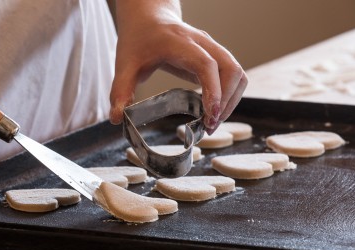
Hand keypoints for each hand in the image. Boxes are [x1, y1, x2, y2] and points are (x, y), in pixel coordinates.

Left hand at [109, 1, 246, 134]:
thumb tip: (116, 119)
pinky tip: (213, 111)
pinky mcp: (216, 57)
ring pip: (238, 73)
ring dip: (232, 100)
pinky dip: (230, 96)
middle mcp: (202, 43)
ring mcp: (212, 48)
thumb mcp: (124, 65)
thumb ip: (120, 91)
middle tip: (209, 126)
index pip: (206, 64)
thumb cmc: (138, 40)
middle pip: (231, 69)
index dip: (213, 90)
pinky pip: (234, 76)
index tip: (209, 115)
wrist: (148, 18)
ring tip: (212, 122)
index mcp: (179, 43)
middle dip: (226, 101)